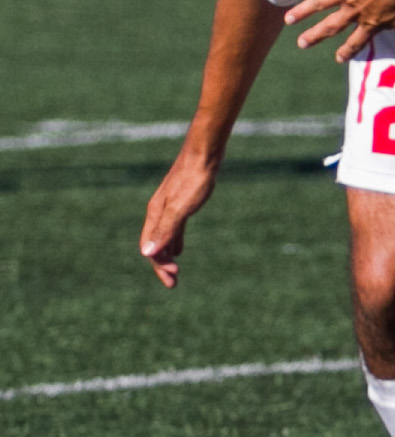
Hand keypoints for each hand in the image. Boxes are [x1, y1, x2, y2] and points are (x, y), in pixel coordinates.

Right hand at [140, 153, 218, 287]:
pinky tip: (179, 249)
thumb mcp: (182, 207)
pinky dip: (174, 241)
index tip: (172, 279)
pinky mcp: (179, 202)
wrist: (204, 154)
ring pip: (163, 237)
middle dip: (161, 265)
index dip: (159, 265)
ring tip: (174, 271)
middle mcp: (158, 212)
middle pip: (155, 245)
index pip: (151, 248)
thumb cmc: (194, 180)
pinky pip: (172, 228)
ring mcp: (168, 206)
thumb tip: (148, 254)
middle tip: (173, 283)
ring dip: (167, 255)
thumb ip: (166, 229)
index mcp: (156, 215)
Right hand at [286, 0, 394, 60]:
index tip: (339, 59)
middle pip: (331, 26)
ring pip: (319, 3)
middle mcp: (353, 10)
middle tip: (301, 43)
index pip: (357, 41)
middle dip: (315, 35)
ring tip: (288, 18)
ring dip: (303, 10)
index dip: (348, 50)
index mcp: (369, 22)